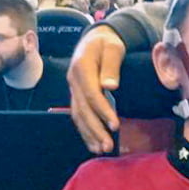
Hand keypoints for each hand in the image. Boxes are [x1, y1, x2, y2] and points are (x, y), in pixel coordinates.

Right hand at [67, 26, 125, 152]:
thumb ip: (112, 65)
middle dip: (95, 129)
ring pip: (78, 115)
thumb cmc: (108, 43)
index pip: (91, 94)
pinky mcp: (76, 95)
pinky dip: (85, 131)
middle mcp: (73, 80)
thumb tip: (111, 86)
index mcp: (82, 67)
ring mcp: (73, 89)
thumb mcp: (113, 47)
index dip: (103, 111)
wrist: (95, 39)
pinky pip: (78, 115)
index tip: (115, 125)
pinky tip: (93, 144)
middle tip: (108, 146)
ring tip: (102, 149)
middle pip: (83, 109)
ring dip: (89, 134)